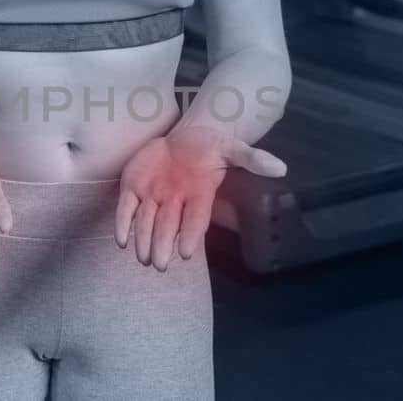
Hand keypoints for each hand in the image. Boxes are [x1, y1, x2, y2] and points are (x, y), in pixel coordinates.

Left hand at [115, 127, 285, 271]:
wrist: (187, 138)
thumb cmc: (211, 148)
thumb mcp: (232, 148)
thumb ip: (252, 158)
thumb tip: (281, 168)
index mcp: (199, 195)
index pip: (196, 220)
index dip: (191, 237)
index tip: (187, 254)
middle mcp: (175, 201)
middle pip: (167, 227)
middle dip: (162, 246)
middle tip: (159, 265)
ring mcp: (152, 195)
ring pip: (145, 223)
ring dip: (142, 241)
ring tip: (142, 258)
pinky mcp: (133, 187)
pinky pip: (126, 209)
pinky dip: (123, 224)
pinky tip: (121, 240)